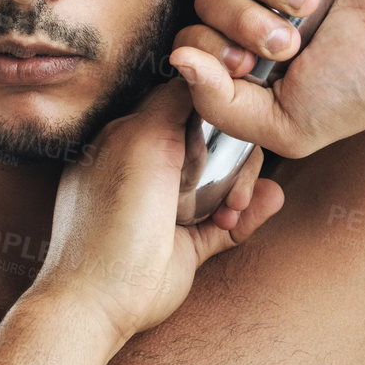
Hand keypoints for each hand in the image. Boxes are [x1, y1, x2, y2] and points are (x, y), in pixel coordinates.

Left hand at [33, 76, 283, 346]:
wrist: (100, 297)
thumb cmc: (112, 216)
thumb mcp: (139, 138)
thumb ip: (171, 99)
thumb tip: (198, 68)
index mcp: (127, 140)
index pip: (182, 107)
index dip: (213, 110)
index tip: (234, 116)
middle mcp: (148, 171)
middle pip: (211, 144)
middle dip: (234, 157)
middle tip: (236, 180)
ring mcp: (168, 209)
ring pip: (224, 183)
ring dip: (243, 188)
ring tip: (236, 207)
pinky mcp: (188, 245)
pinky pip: (229, 223)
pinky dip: (249, 215)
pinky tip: (265, 204)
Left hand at [166, 0, 364, 156]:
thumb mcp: (290, 126)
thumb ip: (222, 108)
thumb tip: (176, 63)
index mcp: (252, 64)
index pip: (193, 46)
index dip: (210, 54)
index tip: (251, 67)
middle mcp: (260, 18)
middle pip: (206, 2)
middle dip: (242, 24)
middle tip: (290, 42)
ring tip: (312, 4)